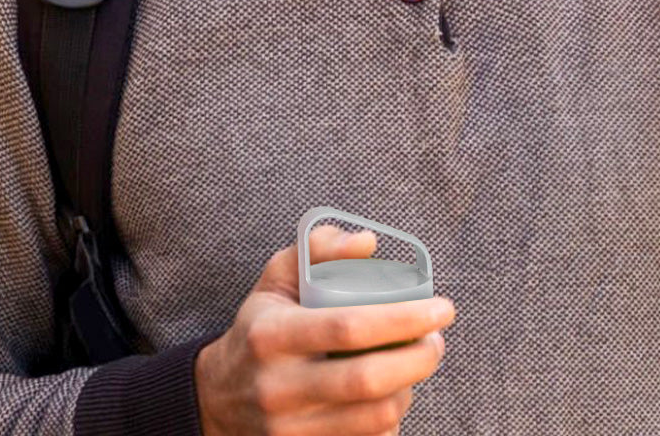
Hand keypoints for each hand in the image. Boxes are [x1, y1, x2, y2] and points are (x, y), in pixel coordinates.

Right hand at [195, 223, 455, 435]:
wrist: (217, 398)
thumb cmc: (260, 326)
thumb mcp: (276, 277)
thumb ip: (318, 247)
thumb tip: (368, 242)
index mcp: (272, 336)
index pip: (349, 327)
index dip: (404, 319)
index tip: (442, 307)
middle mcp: (278, 388)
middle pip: (367, 381)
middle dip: (419, 359)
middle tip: (438, 340)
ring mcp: (289, 430)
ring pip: (372, 417)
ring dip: (410, 389)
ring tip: (417, 363)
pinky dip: (390, 419)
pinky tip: (393, 394)